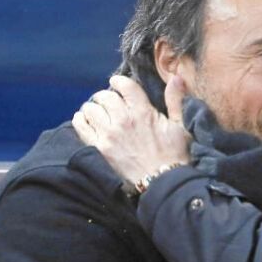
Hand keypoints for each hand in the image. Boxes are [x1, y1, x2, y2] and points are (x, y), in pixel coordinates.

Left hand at [73, 74, 190, 184]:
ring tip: (97, 113)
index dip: (118, 82)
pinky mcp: (99, 149)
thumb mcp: (181, 126)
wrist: (162, 183)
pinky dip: (80, 120)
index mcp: (143, 111)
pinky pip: (81, 126)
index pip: (124, 85)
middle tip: (108, 103)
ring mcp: (109, 134)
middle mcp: (123, 120)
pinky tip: (84, 121)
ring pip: (91, 109)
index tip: (117, 84)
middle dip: (106, 96)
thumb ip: (175, 101)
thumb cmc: (175, 156)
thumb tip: (176, 77)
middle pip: (104, 96)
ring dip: (93, 108)